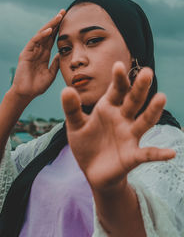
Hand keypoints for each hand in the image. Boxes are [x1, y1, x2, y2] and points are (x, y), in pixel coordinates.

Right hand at [11, 9, 65, 99]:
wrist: (26, 94)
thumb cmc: (38, 86)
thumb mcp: (51, 73)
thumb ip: (55, 63)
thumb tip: (61, 53)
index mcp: (44, 54)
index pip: (53, 38)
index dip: (60, 29)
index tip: (68, 20)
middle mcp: (38, 50)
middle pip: (48, 33)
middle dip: (56, 22)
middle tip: (64, 11)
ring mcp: (31, 51)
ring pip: (41, 34)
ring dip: (50, 25)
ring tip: (59, 16)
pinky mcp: (25, 54)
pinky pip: (34, 42)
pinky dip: (41, 35)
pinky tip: (49, 30)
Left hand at [61, 62, 175, 191]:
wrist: (92, 171)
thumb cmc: (86, 144)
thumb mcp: (75, 125)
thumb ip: (71, 108)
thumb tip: (66, 89)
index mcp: (108, 108)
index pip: (116, 90)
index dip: (118, 78)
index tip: (118, 65)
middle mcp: (123, 118)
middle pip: (133, 101)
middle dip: (139, 87)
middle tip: (147, 72)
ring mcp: (129, 136)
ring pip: (144, 122)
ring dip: (153, 111)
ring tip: (161, 97)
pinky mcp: (132, 156)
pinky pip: (147, 154)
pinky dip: (158, 154)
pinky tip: (171, 153)